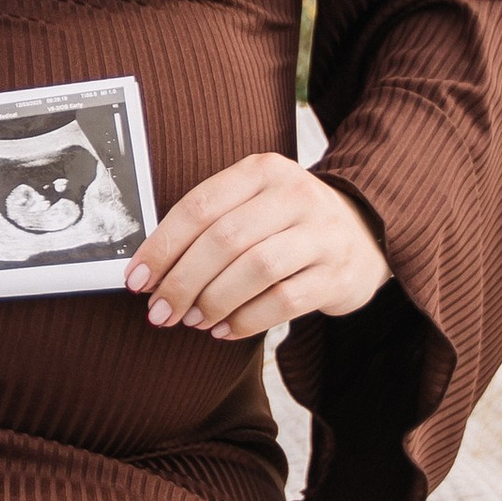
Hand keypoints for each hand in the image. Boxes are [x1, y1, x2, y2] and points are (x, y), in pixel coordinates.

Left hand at [128, 158, 390, 341]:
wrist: (364, 232)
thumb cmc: (288, 223)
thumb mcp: (253, 203)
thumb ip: (209, 225)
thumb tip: (150, 270)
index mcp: (263, 170)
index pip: (199, 207)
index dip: (161, 247)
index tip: (137, 281)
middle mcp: (296, 195)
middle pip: (225, 240)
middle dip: (182, 282)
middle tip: (160, 311)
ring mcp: (322, 233)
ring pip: (256, 270)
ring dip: (213, 301)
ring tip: (192, 320)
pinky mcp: (337, 273)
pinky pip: (284, 301)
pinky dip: (246, 320)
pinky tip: (224, 330)